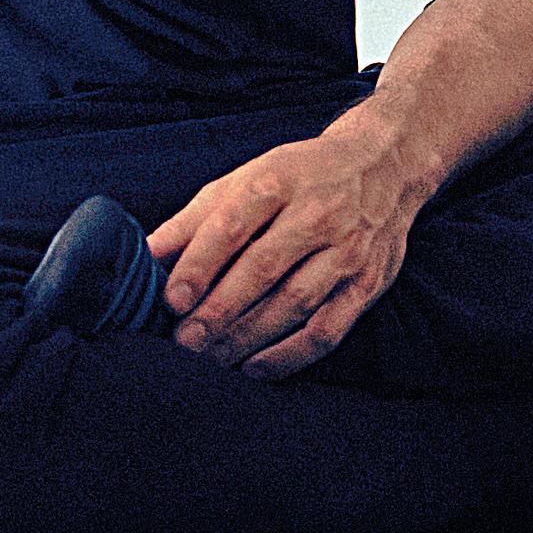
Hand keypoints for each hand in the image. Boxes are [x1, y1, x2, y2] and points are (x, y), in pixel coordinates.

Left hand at [146, 115, 428, 376]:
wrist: (384, 165)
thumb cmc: (302, 175)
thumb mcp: (248, 177)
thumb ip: (196, 218)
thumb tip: (147, 254)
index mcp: (280, 180)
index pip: (233, 225)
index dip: (199, 264)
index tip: (172, 299)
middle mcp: (318, 214)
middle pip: (262, 270)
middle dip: (218, 311)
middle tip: (184, 341)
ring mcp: (347, 251)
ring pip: (292, 304)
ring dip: (246, 337)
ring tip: (209, 357)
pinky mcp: (367, 284)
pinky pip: (326, 330)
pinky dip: (289, 356)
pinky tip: (255, 367)